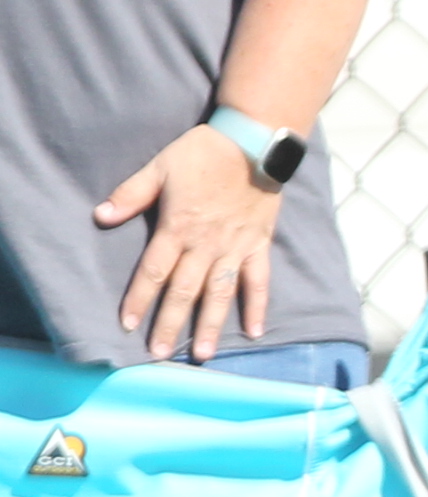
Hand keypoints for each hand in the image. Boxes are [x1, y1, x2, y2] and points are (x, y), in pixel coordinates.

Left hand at [94, 126, 285, 362]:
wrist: (254, 143)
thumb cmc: (202, 154)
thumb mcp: (159, 168)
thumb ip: (131, 195)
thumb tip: (100, 216)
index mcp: (178, 228)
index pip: (154, 271)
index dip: (139, 299)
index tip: (128, 324)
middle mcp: (206, 245)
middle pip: (185, 290)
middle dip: (171, 323)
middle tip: (160, 353)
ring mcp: (235, 248)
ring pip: (220, 293)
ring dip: (211, 325)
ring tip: (204, 354)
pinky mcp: (258, 245)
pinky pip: (259, 281)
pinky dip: (257, 306)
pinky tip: (255, 331)